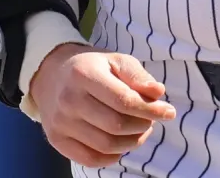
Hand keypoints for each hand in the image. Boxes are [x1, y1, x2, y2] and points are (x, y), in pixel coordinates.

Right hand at [28, 43, 176, 168]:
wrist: (50, 75)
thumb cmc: (90, 67)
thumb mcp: (115, 60)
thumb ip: (138, 75)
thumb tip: (158, 92)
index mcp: (83, 74)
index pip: (123, 100)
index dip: (150, 110)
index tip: (168, 112)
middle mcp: (68, 100)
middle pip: (116, 126)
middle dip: (142, 125)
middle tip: (149, 119)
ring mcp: (60, 122)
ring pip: (107, 146)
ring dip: (132, 142)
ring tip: (138, 130)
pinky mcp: (57, 140)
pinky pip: (92, 160)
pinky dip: (113, 156)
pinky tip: (120, 142)